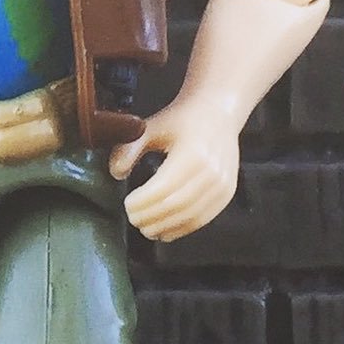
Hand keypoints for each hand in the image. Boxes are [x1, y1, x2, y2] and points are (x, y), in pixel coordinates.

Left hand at [110, 101, 240, 241]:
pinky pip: (203, 218)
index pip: (163, 188)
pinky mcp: (227, 193)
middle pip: (176, 205)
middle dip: (151, 217)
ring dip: (165, 227)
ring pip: (190, 216)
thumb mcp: (152, 127)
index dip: (143, 202)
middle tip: (133, 219)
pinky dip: (182, 229)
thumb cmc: (183, 119)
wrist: (218, 113)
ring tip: (146, 228)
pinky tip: (166, 230)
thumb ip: (130, 148)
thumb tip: (116, 173)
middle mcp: (212, 171)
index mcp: (193, 153)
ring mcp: (223, 184)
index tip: (127, 205)